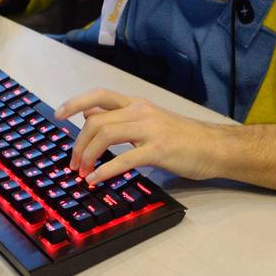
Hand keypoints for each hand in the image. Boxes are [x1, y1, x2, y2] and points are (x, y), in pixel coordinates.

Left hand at [54, 89, 231, 185]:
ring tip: (83, 173)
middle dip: (78, 143)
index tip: (59, 115)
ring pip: (105, 135)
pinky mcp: (159, 150)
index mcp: (137, 104)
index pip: (99, 95)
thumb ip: (120, 118)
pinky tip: (97, 180)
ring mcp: (150, 129)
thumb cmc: (183, 137)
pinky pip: (125, 158)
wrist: (216, 147)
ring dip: (87, 155)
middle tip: (74, 163)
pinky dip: (105, 170)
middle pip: (96, 121)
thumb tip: (90, 115)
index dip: (75, 103)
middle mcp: (141, 112)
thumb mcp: (148, 121)